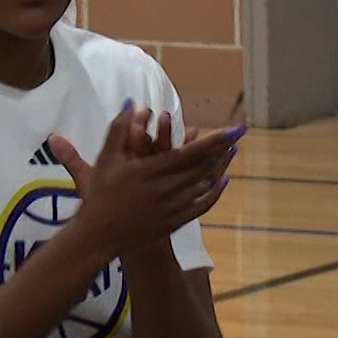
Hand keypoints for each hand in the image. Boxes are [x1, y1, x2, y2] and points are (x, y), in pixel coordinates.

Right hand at [49, 106, 242, 255]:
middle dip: (222, 149)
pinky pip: (201, 205)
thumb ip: (119, 129)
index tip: (233, 129)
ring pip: (204, 185)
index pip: (191, 153)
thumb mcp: (106, 159)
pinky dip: (215, 192)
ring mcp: (172, 208)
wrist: (99, 235)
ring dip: (220, 166)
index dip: (215, 141)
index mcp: (150, 171)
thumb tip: (131, 102)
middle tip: (238, 134)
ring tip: (232, 151)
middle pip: (203, 167)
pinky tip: (223, 180)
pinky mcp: (174, 221)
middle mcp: (165, 190)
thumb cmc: (100, 194)